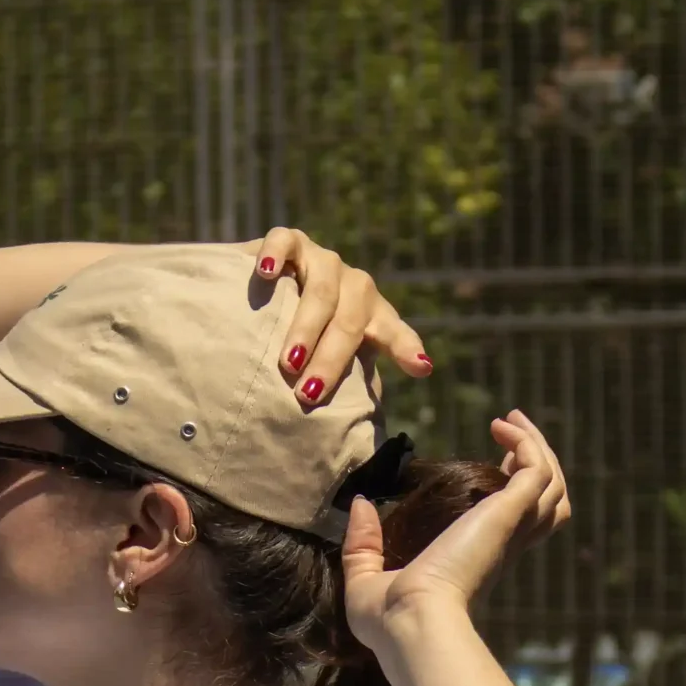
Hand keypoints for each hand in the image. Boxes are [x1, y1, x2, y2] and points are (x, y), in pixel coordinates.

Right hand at [250, 228, 430, 406]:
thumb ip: (350, 387)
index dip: (406, 348)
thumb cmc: (305, 340)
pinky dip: (275, 255)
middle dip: (331, 360)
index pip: (393, 331)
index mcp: (372, 314)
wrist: (270, 291)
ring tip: (290, 361)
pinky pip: (284, 242)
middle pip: (350, 322)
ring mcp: (322, 261)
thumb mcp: (331, 361)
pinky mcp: (291, 242)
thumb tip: (360, 442)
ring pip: (321, 291)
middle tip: (309, 394)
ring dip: (306, 328)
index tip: (420, 368)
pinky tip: (265, 273)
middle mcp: (353, 285)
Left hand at [342, 411, 570, 645]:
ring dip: (538, 448)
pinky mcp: (507, 513)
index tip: (494, 460)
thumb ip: (363, 544)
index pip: (516, 524)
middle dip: (536, 464)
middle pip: (548, 502)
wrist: (411, 623)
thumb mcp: (365, 579)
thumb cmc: (390, 618)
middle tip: (511, 429)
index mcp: (479, 561)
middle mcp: (503, 545)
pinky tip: (500, 426)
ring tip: (511, 420)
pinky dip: (526, 443)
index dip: (511, 490)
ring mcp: (510, 528)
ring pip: (553, 485)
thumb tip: (361, 506)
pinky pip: (536, 471)